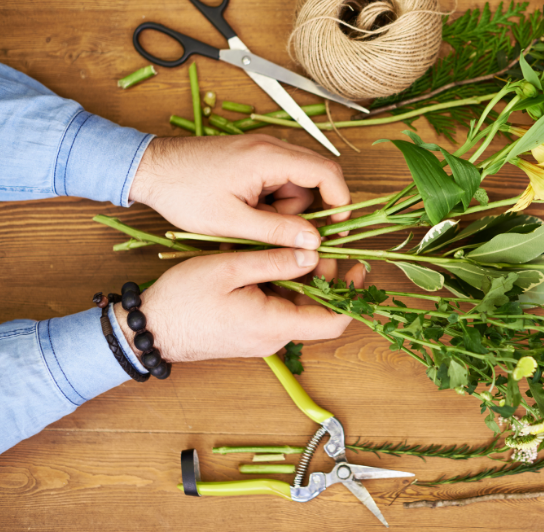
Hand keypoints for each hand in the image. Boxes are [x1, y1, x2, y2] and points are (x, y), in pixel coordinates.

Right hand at [114, 251, 366, 362]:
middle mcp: (275, 337)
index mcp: (275, 324)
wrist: (149, 330)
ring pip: (298, 306)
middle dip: (325, 275)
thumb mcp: (230, 267)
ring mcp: (263, 337)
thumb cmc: (183, 299)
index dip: (352, 296)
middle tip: (317, 241)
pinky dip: (284, 285)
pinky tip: (273, 260)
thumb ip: (275, 261)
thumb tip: (312, 254)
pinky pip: (280, 308)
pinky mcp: (252, 331)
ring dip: (303, 278)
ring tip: (293, 244)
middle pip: (318, 309)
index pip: (333, 322)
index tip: (358, 266)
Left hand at [129, 135, 350, 248]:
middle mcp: (271, 147)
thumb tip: (314, 242)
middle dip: (306, 211)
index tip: (337, 229)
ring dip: (284, 210)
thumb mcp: (232, 222)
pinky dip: (271, 202)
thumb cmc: (184, 193)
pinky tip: (247, 214)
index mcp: (270, 157)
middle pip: (314, 179)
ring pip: (295, 184)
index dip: (340, 201)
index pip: (326, 172)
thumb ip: (278, 231)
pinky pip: (278, 182)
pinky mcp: (252, 158)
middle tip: (288, 237)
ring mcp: (262, 151)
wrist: (150, 169)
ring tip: (251, 225)